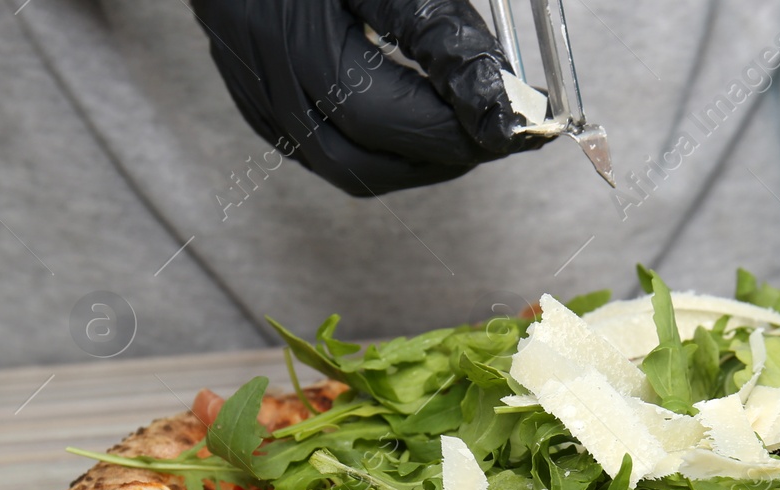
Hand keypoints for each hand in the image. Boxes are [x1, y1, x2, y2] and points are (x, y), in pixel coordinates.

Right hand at [189, 0, 544, 195]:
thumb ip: (437, 31)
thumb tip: (497, 98)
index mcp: (301, 45)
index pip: (398, 122)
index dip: (467, 131)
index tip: (524, 123)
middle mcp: (273, 85)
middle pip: (370, 164)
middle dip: (447, 155)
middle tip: (504, 131)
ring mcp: (259, 99)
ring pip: (347, 169)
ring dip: (415, 160)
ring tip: (467, 130)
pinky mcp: (255, 102)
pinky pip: (323, 152)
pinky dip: (380, 150)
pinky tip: (416, 124)